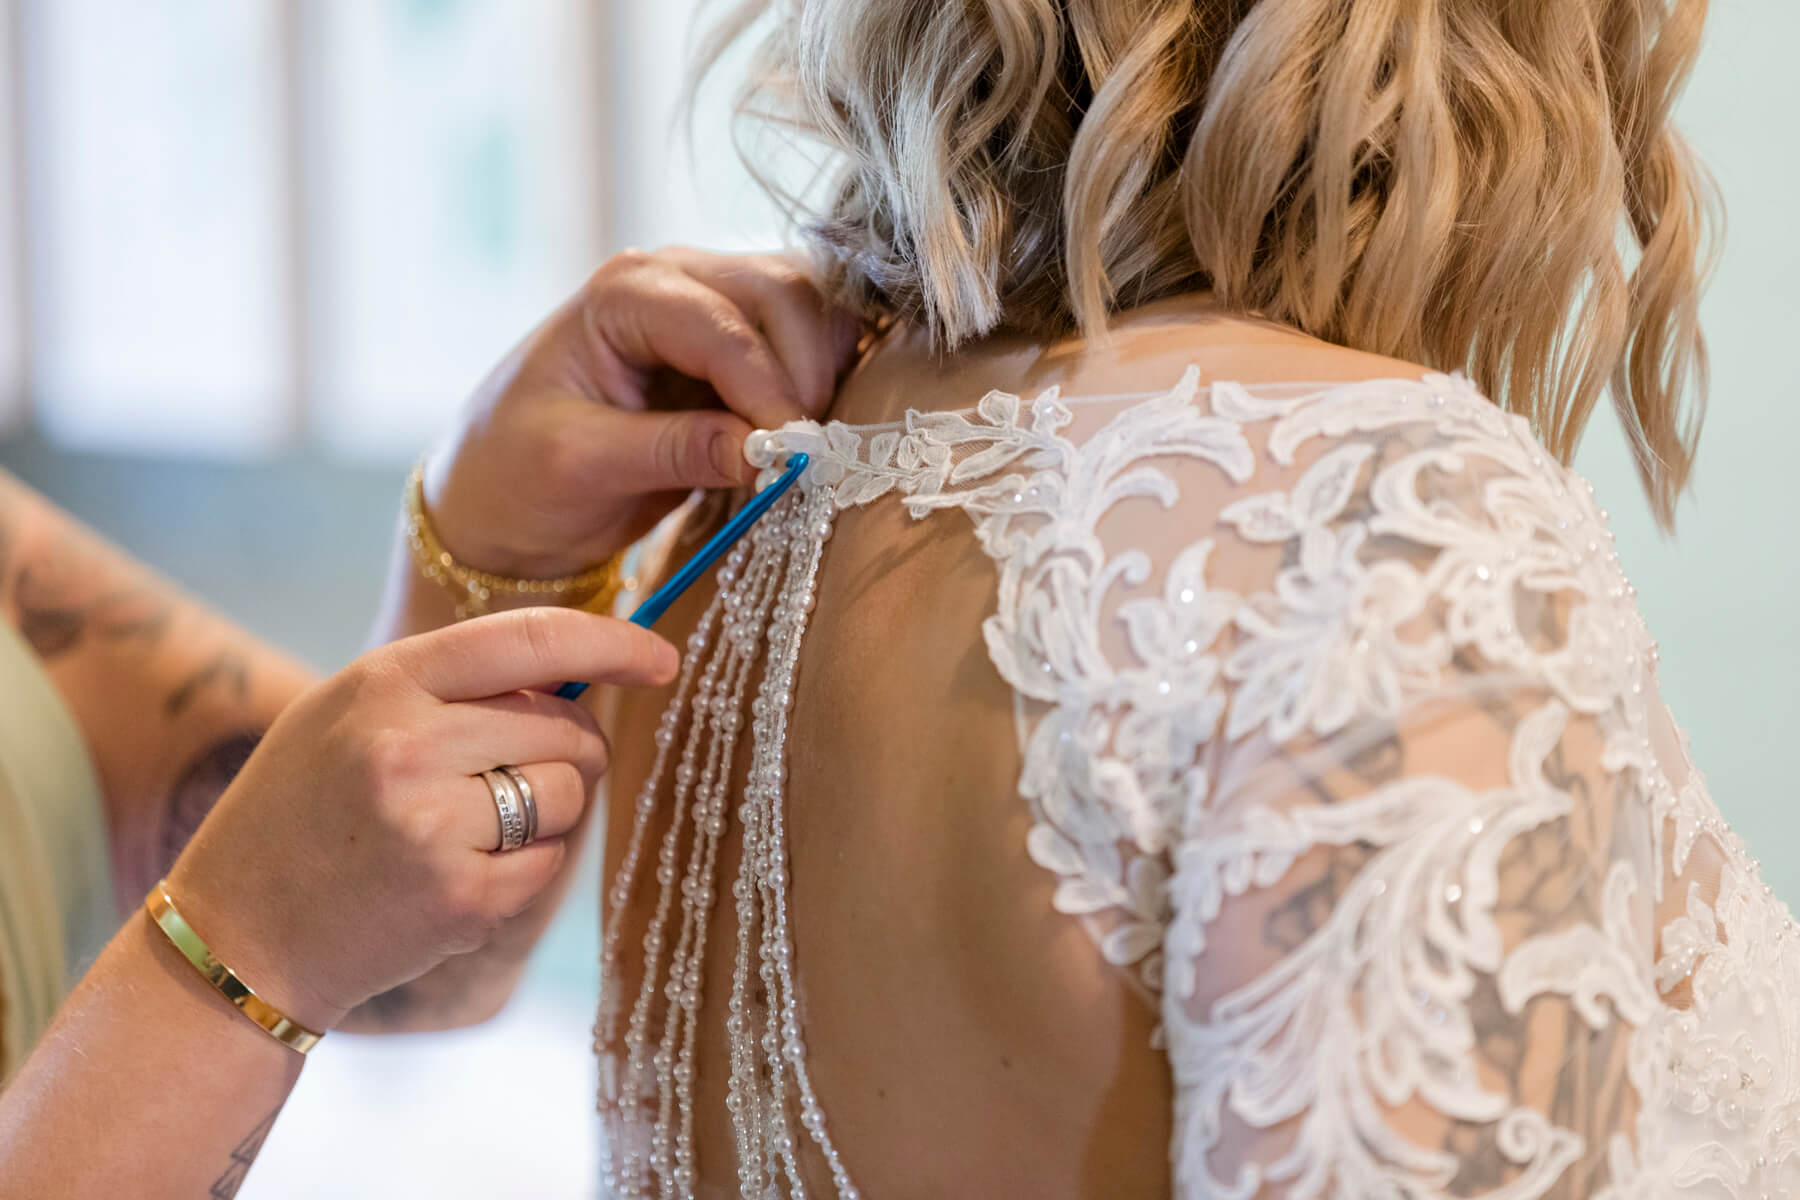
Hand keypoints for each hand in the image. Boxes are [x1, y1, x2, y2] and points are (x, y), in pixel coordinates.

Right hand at [162, 608, 678, 1031]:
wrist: (237, 935)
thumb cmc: (307, 810)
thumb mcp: (351, 714)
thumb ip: (452, 684)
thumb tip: (581, 671)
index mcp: (384, 682)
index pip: (532, 638)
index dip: (613, 643)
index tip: (661, 657)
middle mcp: (409, 745)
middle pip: (566, 727)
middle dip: (567, 749)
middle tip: (506, 778)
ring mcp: (434, 826)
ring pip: (567, 793)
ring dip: (545, 811)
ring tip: (467, 829)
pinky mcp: (460, 898)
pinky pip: (549, 863)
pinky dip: (525, 869)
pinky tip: (457, 875)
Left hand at [424, 248, 863, 581]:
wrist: (502, 498)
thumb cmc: (518, 476)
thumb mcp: (581, 467)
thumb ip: (674, 450)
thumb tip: (770, 452)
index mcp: (624, 291)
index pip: (724, 324)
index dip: (768, 388)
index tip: (791, 457)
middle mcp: (676, 278)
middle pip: (785, 294)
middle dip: (806, 375)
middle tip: (803, 457)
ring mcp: (714, 304)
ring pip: (813, 310)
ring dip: (827, 373)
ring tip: (805, 447)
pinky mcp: (742, 346)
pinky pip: (813, 342)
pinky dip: (828, 379)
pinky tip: (808, 433)